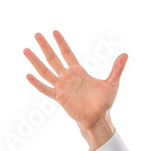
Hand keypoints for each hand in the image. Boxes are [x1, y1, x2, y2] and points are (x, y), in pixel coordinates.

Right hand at [23, 31, 127, 149]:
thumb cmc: (104, 102)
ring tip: (26, 50)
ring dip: (36, 61)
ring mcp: (62, 87)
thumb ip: (117, 68)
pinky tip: (28, 75)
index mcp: (79, 72)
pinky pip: (46, 89)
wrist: (99, 118)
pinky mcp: (59, 98)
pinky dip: (37, 83)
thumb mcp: (112, 83)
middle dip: (45, 47)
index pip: (68, 53)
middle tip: (37, 35)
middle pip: (54, 58)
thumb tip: (125, 54)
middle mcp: (68, 77)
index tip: (54, 32)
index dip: (61, 43)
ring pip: (46, 71)